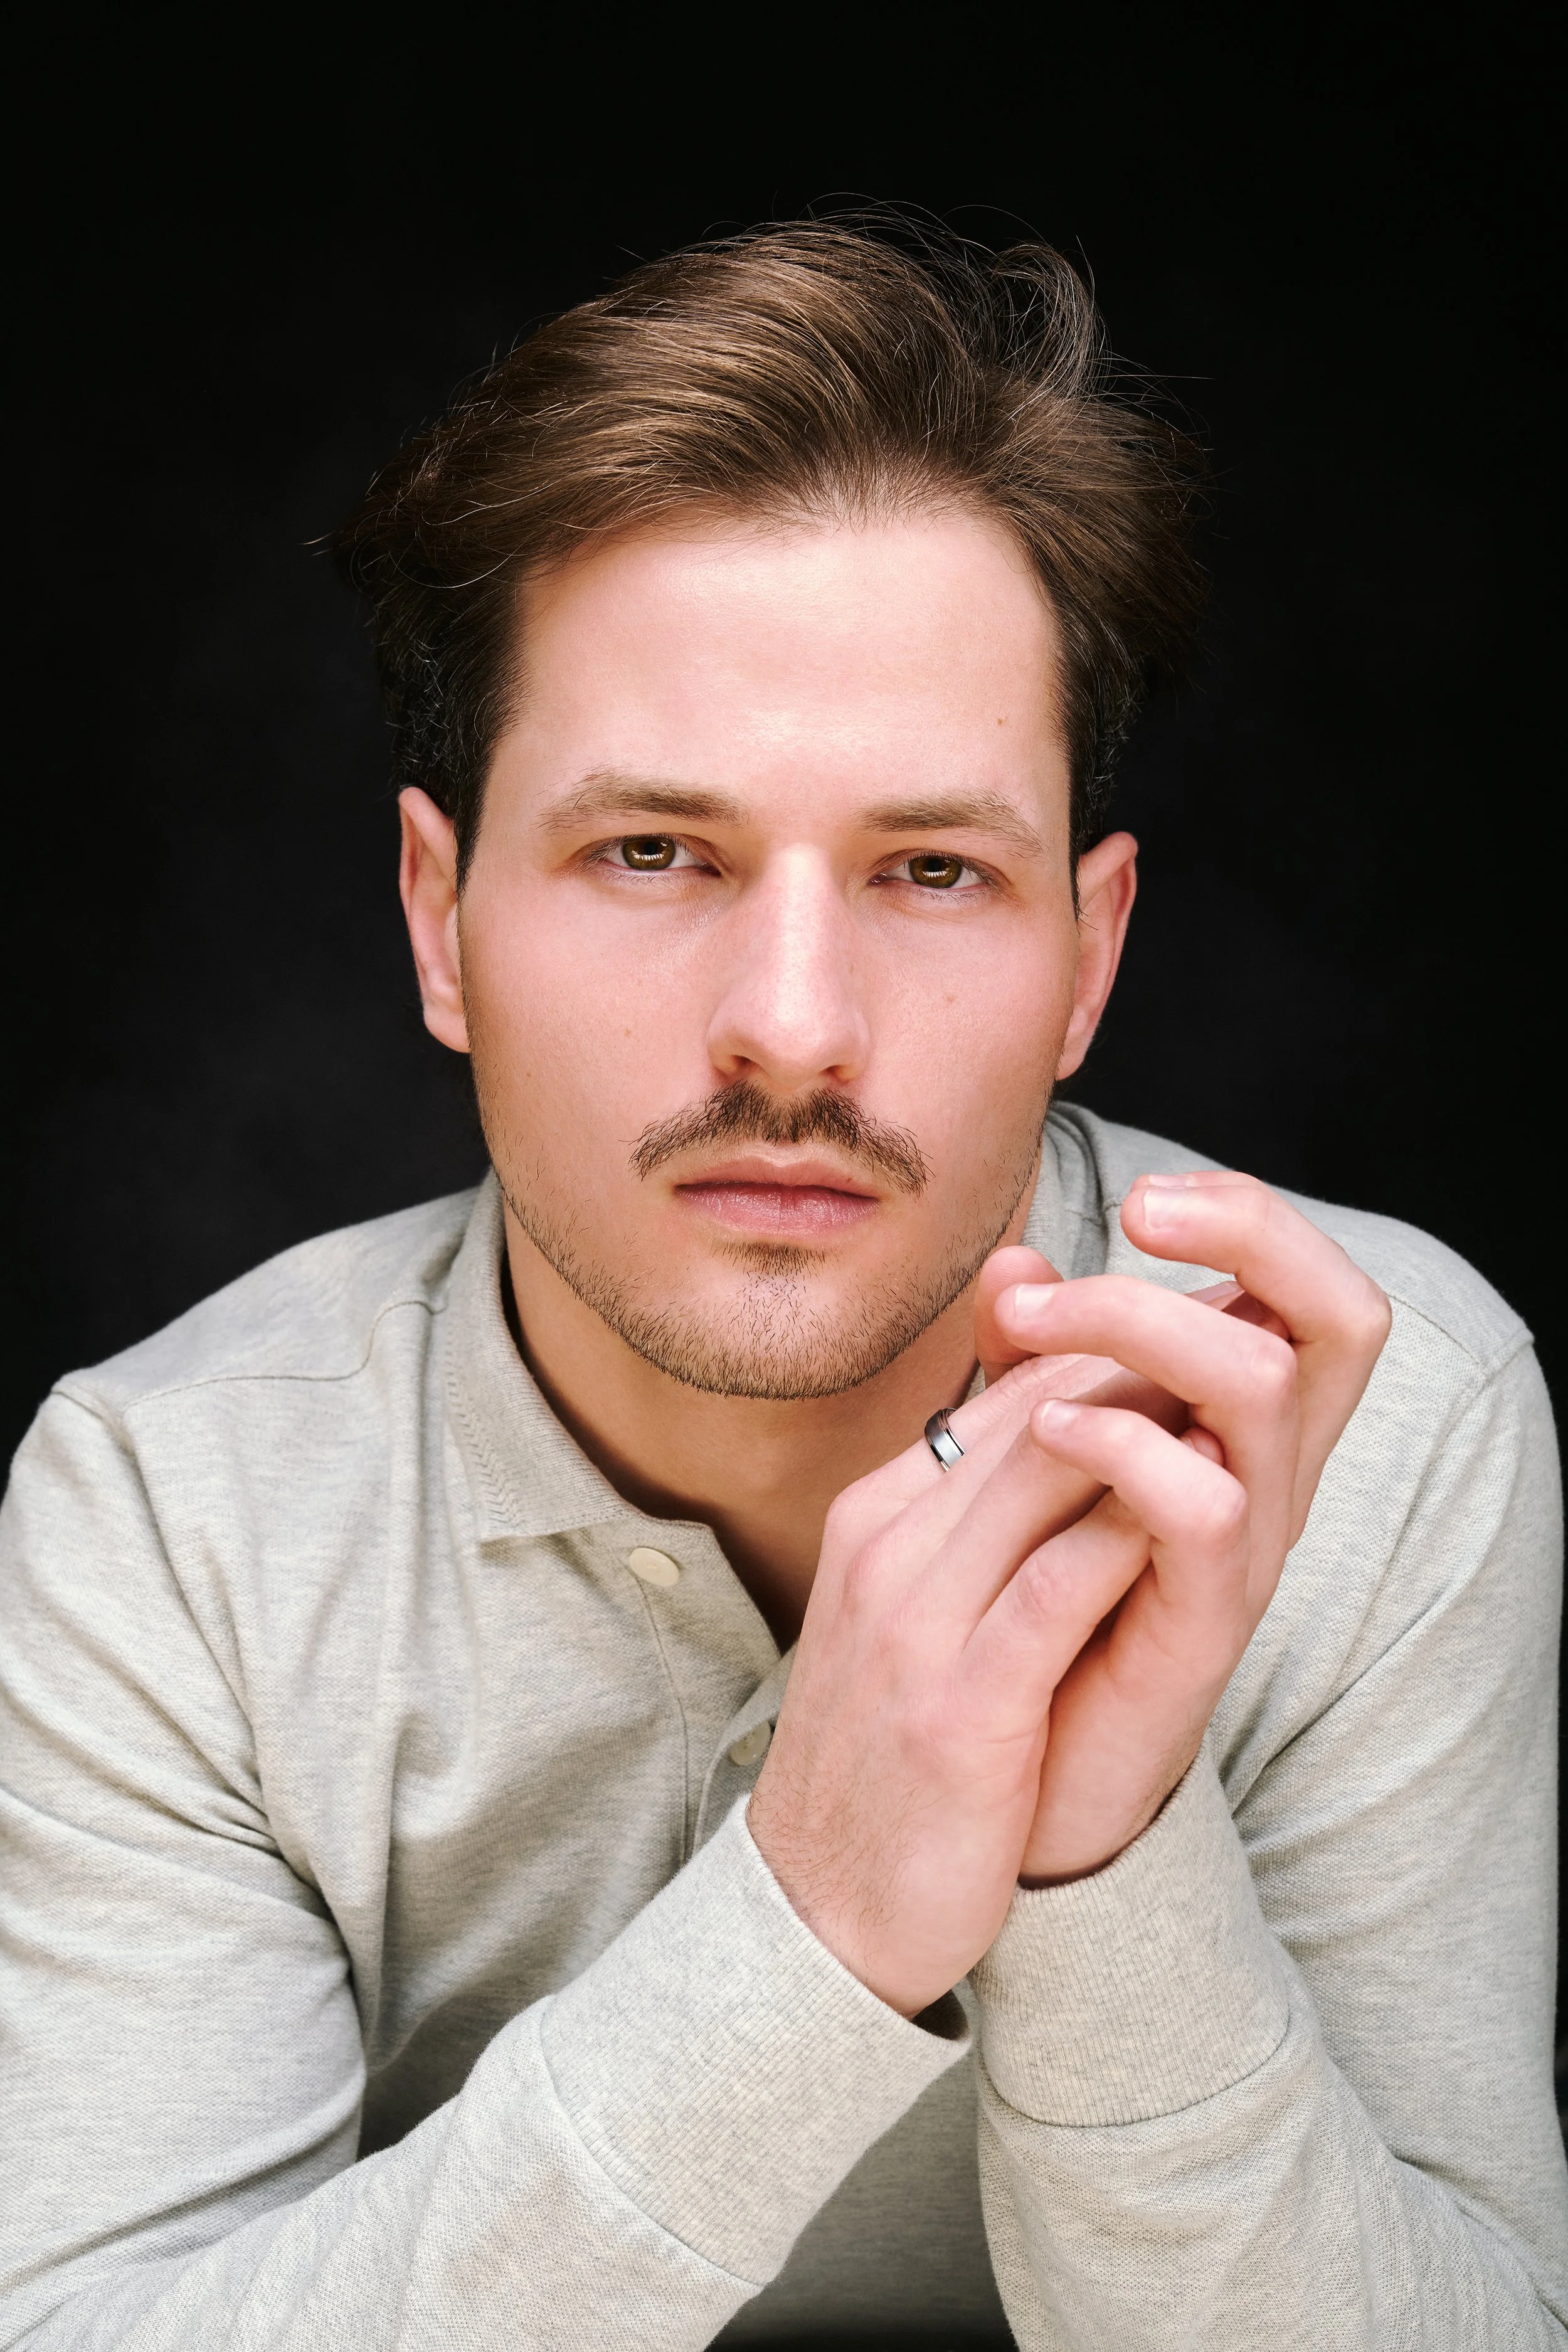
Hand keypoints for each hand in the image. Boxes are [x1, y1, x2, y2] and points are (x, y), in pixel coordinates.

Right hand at [747, 1170, 1387, 2015]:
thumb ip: (985, 1525)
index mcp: (879, 1520)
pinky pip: (1055, 1592)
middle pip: (1034, 1416)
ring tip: (1246, 1412)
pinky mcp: (957, 1709)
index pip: (1010, 1398)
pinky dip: (1128, 1539)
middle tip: (1251, 1354)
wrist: (818, 1915)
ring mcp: (913, 1622)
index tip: (1209, 1354)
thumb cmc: (892, 1761)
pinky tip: (1204, 1516)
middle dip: (1148, 1374)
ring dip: (1153, 1430)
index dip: (1118, 1363)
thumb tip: (1066, 1444)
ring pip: (1044, 1475)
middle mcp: (888, 1548)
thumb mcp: (921, 1620)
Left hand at [997, 1170, 1390, 1881]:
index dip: (1254, 1219)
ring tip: (1035, 1330)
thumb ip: (1029, 1365)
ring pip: (1262, 1383)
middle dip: (1245, 1234)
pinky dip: (1127, 1444)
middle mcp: (1270, 1472)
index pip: (1309, 1290)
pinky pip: (1210, 1505)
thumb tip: (1010, 1263)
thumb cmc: (1033, 1604)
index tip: (1147, 1197)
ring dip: (1144, 1323)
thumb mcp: (1031, 1463)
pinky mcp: (1203, 1618)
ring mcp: (1248, 1545)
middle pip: (1337, 1314)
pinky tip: (1046, 1430)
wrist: (1015, 1777)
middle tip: (1132, 1219)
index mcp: (1240, 1425)